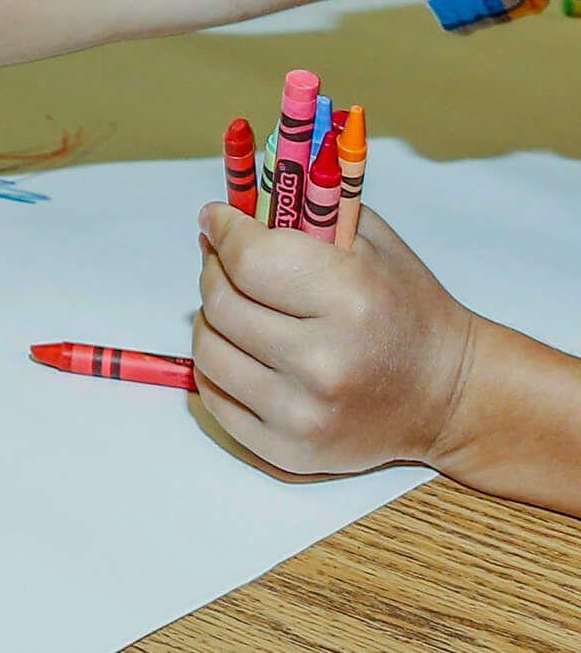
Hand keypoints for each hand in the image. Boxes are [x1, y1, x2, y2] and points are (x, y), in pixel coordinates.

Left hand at [193, 202, 475, 477]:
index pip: (249, 258)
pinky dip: (217, 367)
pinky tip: (242, 350)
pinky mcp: (287, 451)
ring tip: (237, 307)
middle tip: (226, 260)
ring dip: (211, 319)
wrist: (449, 396)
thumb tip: (229, 205)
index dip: (225, 231)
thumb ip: (303, 214)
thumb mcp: (370, 244)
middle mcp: (324, 363)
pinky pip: (213, 398)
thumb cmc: (406, 310)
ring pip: (207, 350)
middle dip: (215, 270)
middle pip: (220, 302)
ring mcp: (303, 414)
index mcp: (350, 301)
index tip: (217, 220)